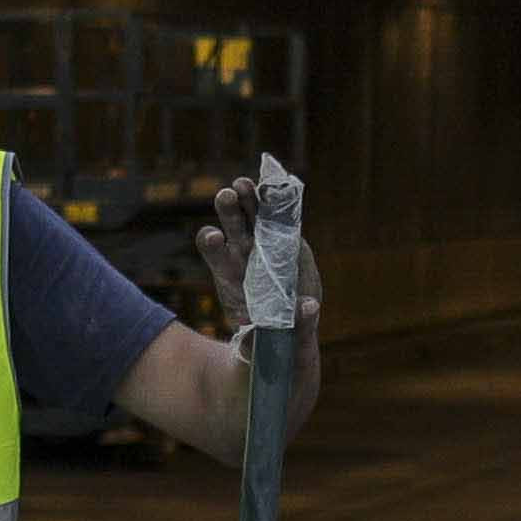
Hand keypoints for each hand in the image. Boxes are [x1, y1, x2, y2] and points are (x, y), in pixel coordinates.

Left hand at [202, 176, 314, 330]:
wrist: (284, 330)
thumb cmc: (272, 336)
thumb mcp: (280, 336)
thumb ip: (294, 323)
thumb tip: (308, 308)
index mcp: (230, 275)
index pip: (214, 252)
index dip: (212, 243)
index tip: (215, 237)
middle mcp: (242, 254)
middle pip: (231, 225)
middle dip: (228, 209)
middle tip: (227, 195)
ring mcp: (263, 243)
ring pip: (253, 214)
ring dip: (249, 198)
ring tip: (246, 184)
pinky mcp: (285, 240)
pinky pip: (282, 217)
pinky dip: (280, 202)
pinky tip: (280, 187)